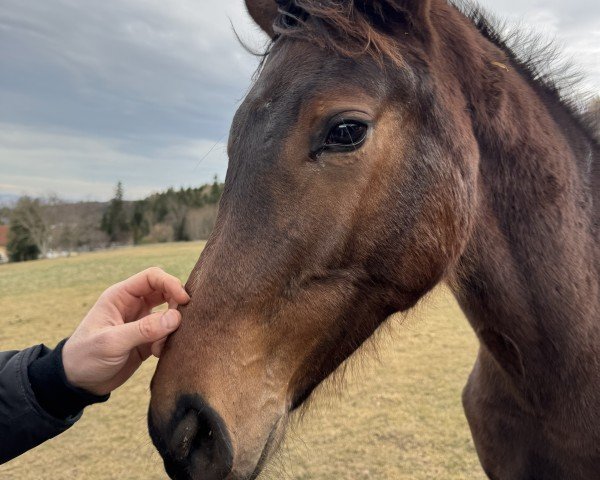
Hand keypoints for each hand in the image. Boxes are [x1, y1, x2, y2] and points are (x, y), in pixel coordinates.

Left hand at [62, 267, 189, 395]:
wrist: (78, 384)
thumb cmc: (86, 357)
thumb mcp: (112, 342)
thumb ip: (144, 329)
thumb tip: (176, 318)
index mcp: (121, 296)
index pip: (152, 277)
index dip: (171, 284)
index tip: (184, 300)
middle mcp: (133, 305)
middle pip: (165, 292)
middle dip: (176, 305)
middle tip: (180, 323)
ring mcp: (141, 322)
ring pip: (169, 313)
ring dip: (173, 326)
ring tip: (163, 344)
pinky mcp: (147, 340)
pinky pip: (167, 333)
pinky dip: (169, 341)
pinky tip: (158, 354)